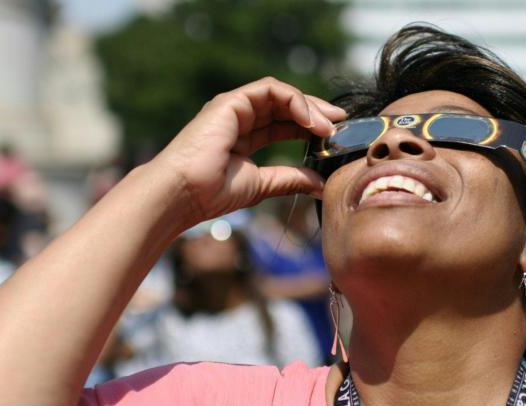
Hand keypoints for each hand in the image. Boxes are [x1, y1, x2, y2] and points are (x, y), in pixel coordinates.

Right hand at [153, 77, 345, 223]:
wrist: (183, 194)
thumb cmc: (211, 194)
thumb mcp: (262, 185)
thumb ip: (290, 179)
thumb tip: (321, 183)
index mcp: (243, 136)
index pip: (284, 124)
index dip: (310, 128)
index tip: (334, 139)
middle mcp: (239, 117)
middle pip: (286, 106)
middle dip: (316, 114)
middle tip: (342, 126)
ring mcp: (234, 107)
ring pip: (281, 95)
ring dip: (310, 107)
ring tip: (329, 127)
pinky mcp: (231, 102)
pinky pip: (270, 91)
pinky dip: (294, 102)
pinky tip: (310, 122)